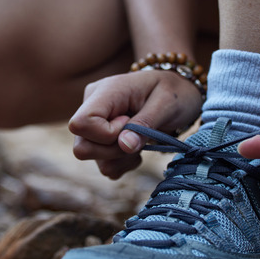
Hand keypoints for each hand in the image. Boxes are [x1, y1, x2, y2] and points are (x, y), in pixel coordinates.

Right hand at [69, 70, 202, 178]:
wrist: (178, 92)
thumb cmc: (174, 92)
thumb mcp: (167, 103)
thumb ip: (144, 124)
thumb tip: (124, 146)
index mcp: (104, 92)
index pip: (81, 123)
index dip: (106, 134)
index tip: (130, 124)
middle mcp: (91, 107)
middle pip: (81, 147)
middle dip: (114, 151)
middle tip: (139, 137)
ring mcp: (93, 126)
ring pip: (94, 159)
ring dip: (122, 158)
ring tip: (142, 140)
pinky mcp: (100, 141)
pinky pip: (105, 166)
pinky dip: (124, 163)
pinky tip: (137, 147)